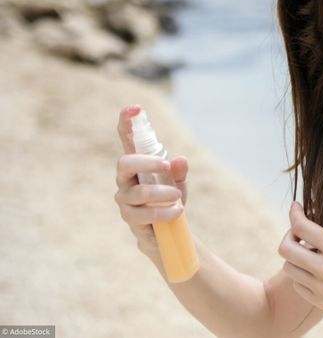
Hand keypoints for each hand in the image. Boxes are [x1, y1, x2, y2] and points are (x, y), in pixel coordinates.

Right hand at [114, 104, 189, 257]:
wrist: (167, 232)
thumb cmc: (169, 200)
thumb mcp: (179, 183)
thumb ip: (179, 171)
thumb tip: (180, 160)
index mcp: (137, 165)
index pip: (127, 140)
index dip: (127, 122)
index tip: (135, 108)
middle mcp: (126, 179)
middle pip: (124, 163)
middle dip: (146, 162)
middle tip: (166, 166)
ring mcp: (125, 199)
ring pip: (139, 192)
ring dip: (163, 193)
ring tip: (178, 198)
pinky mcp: (130, 218)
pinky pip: (143, 214)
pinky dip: (164, 212)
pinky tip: (176, 211)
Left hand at [278, 202, 322, 317]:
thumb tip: (315, 221)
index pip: (301, 226)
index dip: (295, 213)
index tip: (296, 207)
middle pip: (286, 249)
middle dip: (289, 235)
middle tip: (298, 232)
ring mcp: (322, 288)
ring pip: (288, 268)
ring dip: (295, 257)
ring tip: (309, 253)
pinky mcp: (322, 302)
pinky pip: (298, 286)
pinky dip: (301, 275)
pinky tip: (314, 270)